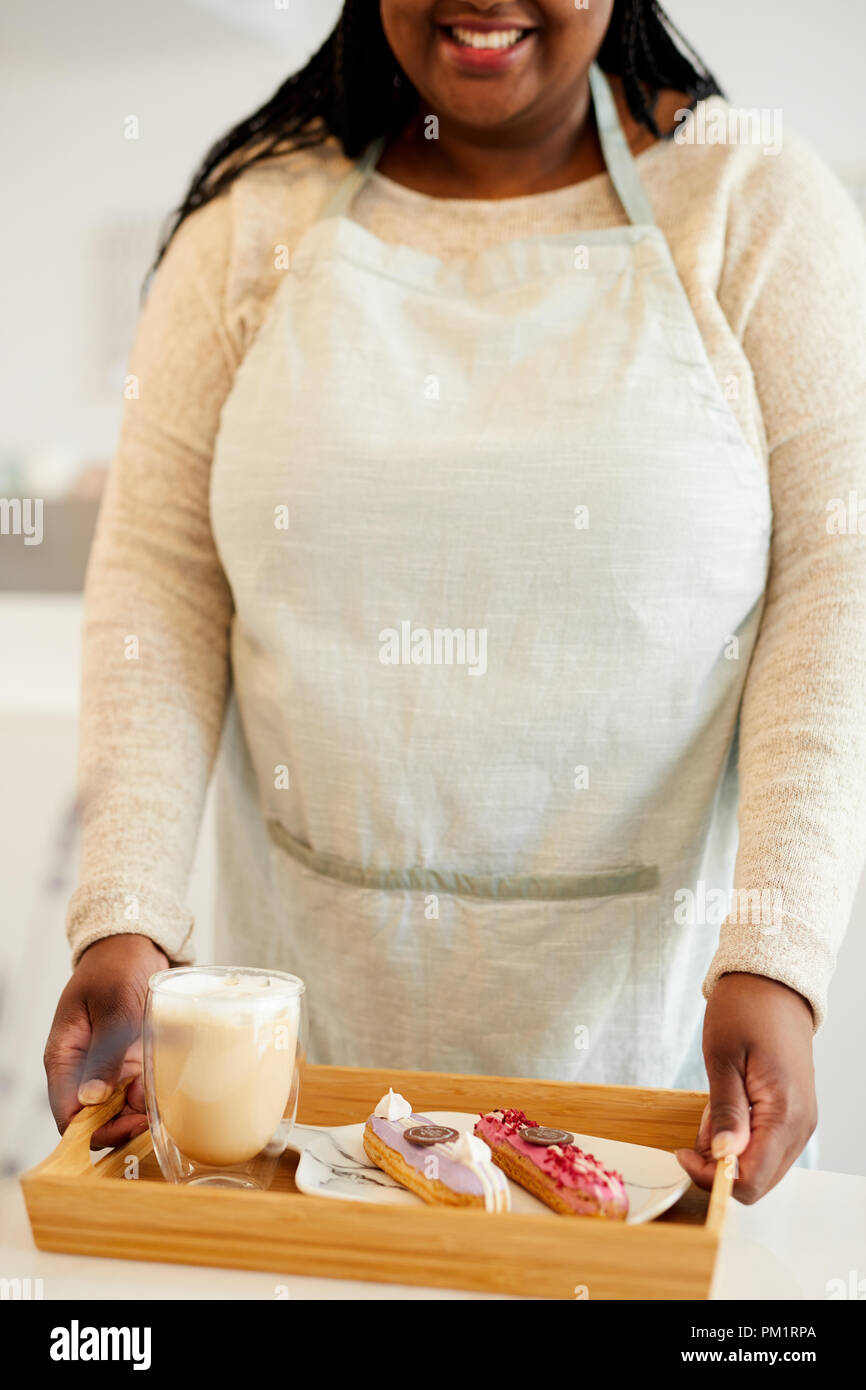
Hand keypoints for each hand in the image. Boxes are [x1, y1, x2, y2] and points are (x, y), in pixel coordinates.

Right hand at [44, 934, 167, 1148]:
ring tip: (168, 1103)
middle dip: (123, 1125)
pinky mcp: (130, 1064)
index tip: (130, 1124)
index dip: (94, 1129)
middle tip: (154, 1118)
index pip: (67, 1113)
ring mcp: (108, 1068)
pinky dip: (153, 1097)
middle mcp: (84, 1070)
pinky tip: (171, 1091)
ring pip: (119, 1111)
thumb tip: (91, 1099)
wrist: (134, 947)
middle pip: (95, 1120)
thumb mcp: (114, 1006)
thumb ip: (106, 1052)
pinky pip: (138, 1093)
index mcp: (64, 1057)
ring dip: (142, 1113)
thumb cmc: (116, 968)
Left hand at [676, 973, 816, 1203]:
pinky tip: (727, 1109)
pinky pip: (767, 1146)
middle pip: (758, 1181)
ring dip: (729, 1152)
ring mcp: (800, 1121)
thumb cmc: (746, 1010)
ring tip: (712, 1111)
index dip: (713, 1177)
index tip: (684, 1152)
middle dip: (719, 1166)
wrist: (772, 984)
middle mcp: (800, 1126)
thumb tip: (723, 1157)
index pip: (751, 1180)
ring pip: (762, 1166)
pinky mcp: (794, 1114)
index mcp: (785, 1113)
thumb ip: (726, 1112)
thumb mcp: (723, 1058)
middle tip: (697, 1129)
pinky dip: (741, 1139)